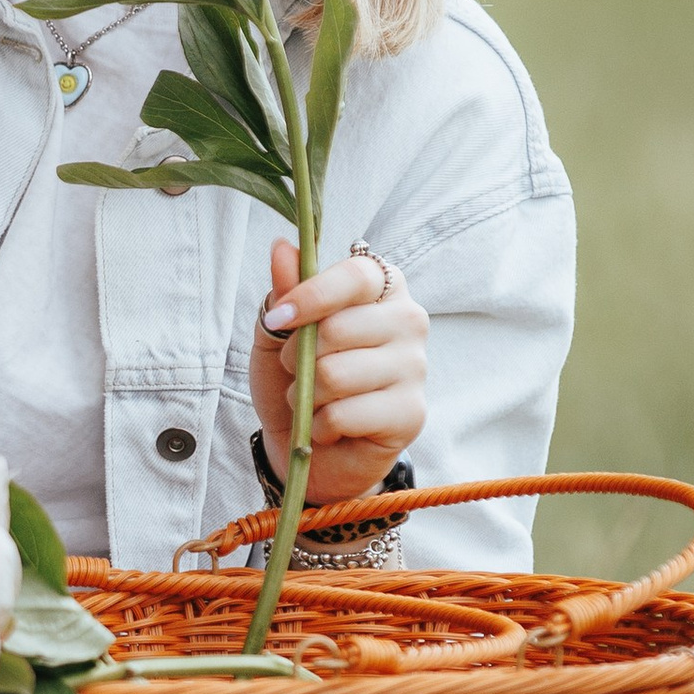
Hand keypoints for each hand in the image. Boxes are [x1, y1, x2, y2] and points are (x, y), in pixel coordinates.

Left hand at [250, 238, 427, 507]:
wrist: (305, 446)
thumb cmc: (295, 380)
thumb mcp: (277, 331)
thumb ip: (284, 290)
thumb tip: (283, 247)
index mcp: (382, 287)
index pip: (356, 274)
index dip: (312, 295)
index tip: (277, 318)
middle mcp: (409, 320)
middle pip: (339, 328)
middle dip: (299, 357)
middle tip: (298, 372)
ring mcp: (416, 368)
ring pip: (335, 374)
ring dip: (305, 395)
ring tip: (314, 401)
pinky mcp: (411, 414)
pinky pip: (344, 414)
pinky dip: (319, 426)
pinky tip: (330, 428)